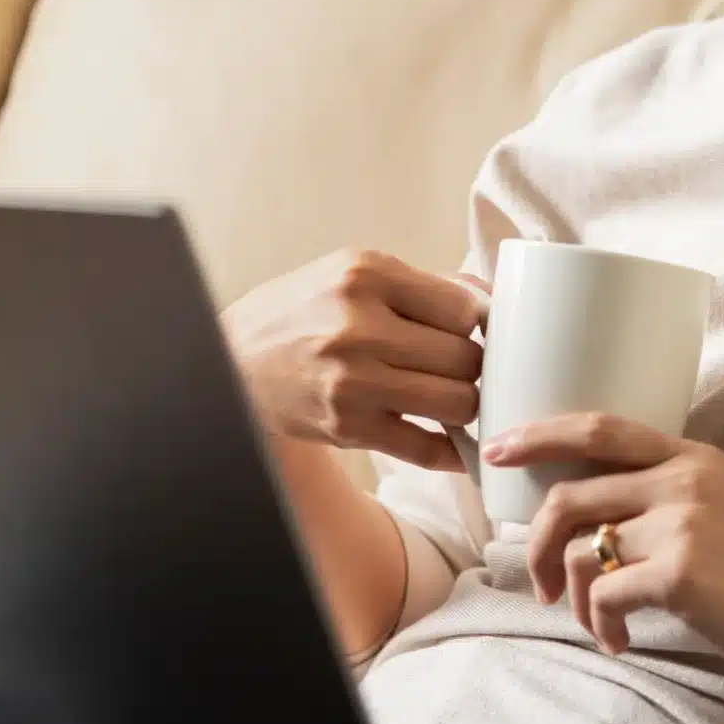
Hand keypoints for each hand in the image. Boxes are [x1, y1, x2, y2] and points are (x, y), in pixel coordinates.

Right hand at [223, 248, 490, 472]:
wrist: (233, 360)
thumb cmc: (303, 312)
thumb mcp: (353, 272)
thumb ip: (422, 285)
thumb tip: (490, 300)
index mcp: (366, 275)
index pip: (463, 308)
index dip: (478, 325)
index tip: (472, 333)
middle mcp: (359, 326)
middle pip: (466, 358)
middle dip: (473, 366)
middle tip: (460, 368)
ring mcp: (353, 381)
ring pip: (457, 403)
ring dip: (463, 404)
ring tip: (450, 396)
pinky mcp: (348, 427)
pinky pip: (426, 448)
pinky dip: (451, 450)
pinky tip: (453, 442)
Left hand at [488, 413, 723, 689]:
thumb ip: (667, 498)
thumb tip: (594, 525)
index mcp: (692, 457)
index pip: (599, 428)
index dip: (539, 434)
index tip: (498, 448)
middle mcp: (683, 479)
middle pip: (570, 496)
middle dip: (540, 546)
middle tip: (545, 586)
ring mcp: (683, 522)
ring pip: (584, 553)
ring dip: (578, 601)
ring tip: (602, 627)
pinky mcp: (681, 571)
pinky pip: (605, 594)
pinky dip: (602, 625)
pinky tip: (623, 642)